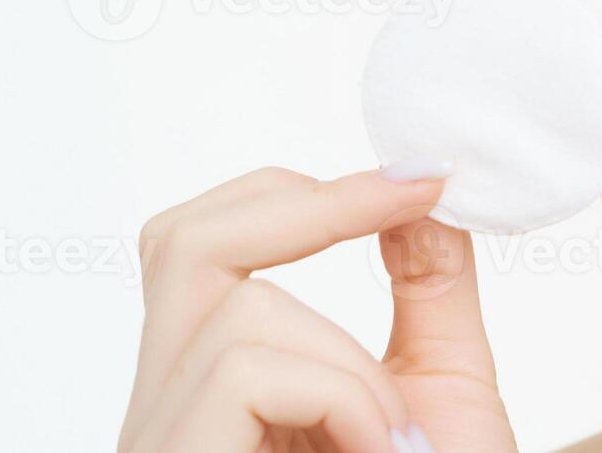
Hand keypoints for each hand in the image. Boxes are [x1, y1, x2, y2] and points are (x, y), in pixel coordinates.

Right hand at [115, 165, 515, 452]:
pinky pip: (247, 365)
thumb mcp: (442, 395)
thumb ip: (426, 292)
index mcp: (214, 388)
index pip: (200, 248)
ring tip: (392, 445)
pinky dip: (341, 396)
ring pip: (234, 303)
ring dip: (350, 358)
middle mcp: (164, 415)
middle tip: (410, 199)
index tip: (419, 176)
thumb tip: (419, 188)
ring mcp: (159, 443)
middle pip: (180, 243)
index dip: (298, 194)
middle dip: (306, 207)